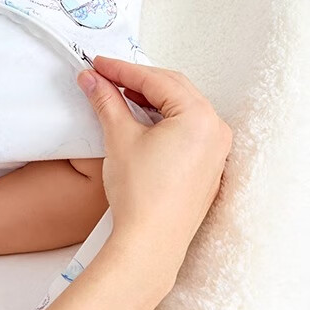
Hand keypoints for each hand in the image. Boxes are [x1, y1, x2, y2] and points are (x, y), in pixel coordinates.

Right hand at [77, 56, 231, 286]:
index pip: (156, 80)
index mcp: (200, 117)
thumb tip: (93, 79)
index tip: (99, 65)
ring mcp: (217, 150)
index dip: (122, 69)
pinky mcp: (209, 167)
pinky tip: (143, 120)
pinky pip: (189, 129)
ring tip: (120, 96)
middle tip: (106, 76)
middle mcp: (216, 130)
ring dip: (152, 98)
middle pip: (174, 88)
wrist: (150, 244)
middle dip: (138, 80)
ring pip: (182, 108)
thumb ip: (107, 101)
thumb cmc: (142, 195)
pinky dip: (165, 119)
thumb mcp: (119, 137)